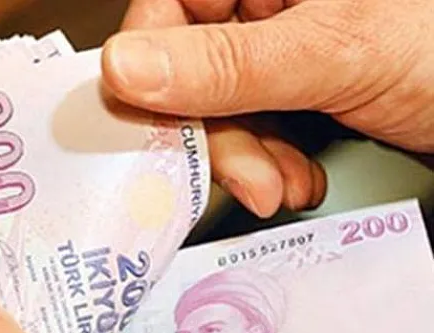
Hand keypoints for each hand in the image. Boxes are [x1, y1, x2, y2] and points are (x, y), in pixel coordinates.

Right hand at [101, 0, 433, 216]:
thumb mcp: (336, 53)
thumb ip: (227, 66)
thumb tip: (125, 68)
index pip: (168, 4)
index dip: (149, 64)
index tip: (149, 121)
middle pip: (188, 65)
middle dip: (215, 132)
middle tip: (244, 176)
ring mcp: (283, 43)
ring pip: (219, 106)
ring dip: (246, 159)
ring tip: (281, 186)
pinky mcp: (299, 85)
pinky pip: (253, 126)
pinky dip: (269, 163)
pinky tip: (294, 178)